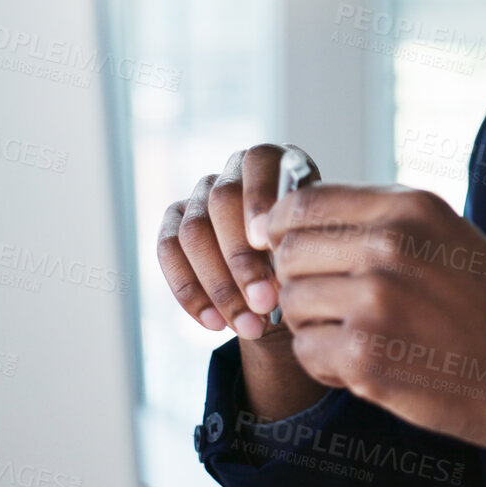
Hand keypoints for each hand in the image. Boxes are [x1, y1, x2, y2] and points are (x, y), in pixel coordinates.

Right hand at [157, 144, 328, 417]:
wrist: (288, 280)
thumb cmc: (311, 254)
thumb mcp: (317, 244)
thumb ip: (301, 241)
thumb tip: (278, 262)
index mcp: (274, 161)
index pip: (259, 163)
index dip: (260, 200)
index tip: (269, 243)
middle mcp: (232, 171)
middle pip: (221, 202)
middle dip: (242, 259)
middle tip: (265, 302)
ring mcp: (199, 196)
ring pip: (192, 232)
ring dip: (220, 286)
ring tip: (249, 325)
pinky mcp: (174, 223)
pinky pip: (168, 252)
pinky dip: (190, 292)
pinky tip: (215, 323)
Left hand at [263, 184, 485, 486]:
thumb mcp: (449, 236)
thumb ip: (383, 220)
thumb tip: (294, 215)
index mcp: (410, 208)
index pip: (303, 204)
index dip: (280, 230)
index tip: (283, 251)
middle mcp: (390, 246)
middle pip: (289, 254)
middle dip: (299, 282)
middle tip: (333, 307)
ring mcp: (376, 302)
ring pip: (292, 305)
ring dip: (313, 326)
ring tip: (358, 338)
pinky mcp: (366, 358)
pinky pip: (306, 353)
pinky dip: (326, 366)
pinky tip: (367, 367)